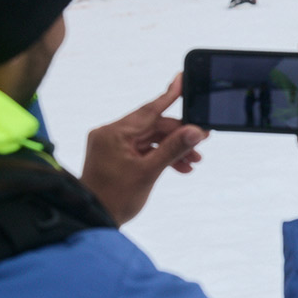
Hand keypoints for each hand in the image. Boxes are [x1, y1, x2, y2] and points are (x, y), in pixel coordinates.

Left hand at [80, 75, 207, 225]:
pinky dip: (163, 156)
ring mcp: (114, 145)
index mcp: (114, 133)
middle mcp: (111, 134)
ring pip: (152, 139)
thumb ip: (173, 148)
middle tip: (202, 142)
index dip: (169, 95)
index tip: (183, 78)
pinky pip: (146, 149)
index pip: (148, 109)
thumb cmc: (115, 197)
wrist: (94, 218)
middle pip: (154, 126)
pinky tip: (180, 167)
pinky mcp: (118, 156)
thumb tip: (196, 131)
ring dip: (174, 148)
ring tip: (193, 161)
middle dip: (179, 135)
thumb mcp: (149, 172)